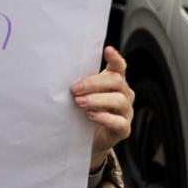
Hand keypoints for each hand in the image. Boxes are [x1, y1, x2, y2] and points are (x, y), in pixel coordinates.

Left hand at [71, 46, 133, 171]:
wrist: (89, 138)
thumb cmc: (85, 110)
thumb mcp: (84, 94)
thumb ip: (81, 84)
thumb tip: (61, 72)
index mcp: (116, 82)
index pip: (120, 67)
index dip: (115, 58)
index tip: (107, 50)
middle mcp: (125, 94)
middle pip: (117, 81)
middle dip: (94, 83)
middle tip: (74, 89)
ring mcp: (126, 112)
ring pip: (118, 100)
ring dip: (96, 100)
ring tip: (78, 102)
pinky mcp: (124, 129)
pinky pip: (119, 122)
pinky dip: (104, 117)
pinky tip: (90, 115)